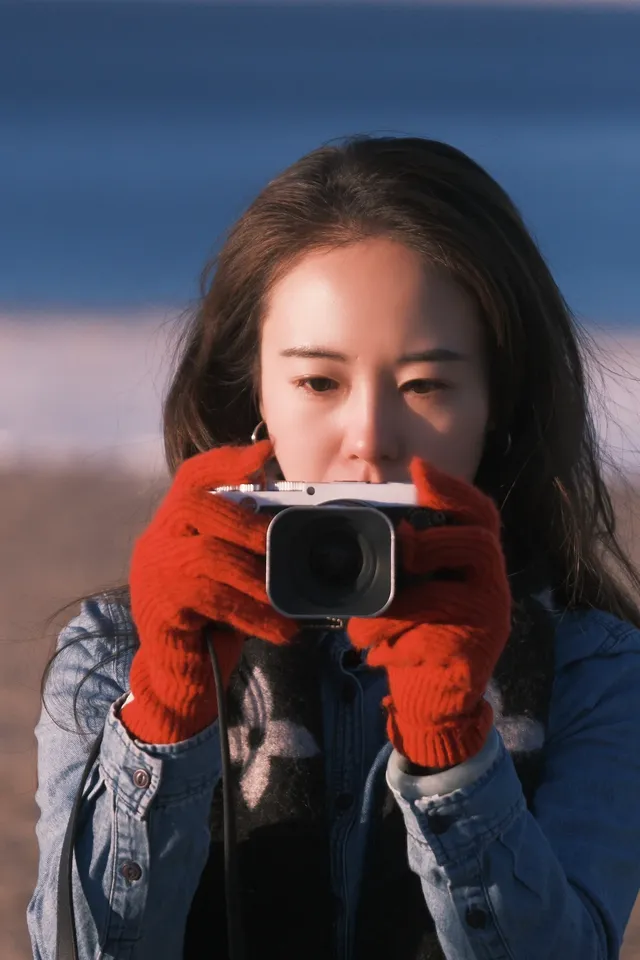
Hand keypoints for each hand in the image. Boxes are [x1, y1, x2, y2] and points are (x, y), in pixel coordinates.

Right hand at [122, 440, 297, 743]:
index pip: (192, 477)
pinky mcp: (160, 608)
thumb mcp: (232, 575)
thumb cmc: (213, 621)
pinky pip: (211, 600)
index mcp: (174, 525)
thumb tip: (299, 526)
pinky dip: (253, 613)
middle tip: (278, 541)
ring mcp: (153, 573)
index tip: (264, 453)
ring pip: (207, 555)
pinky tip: (282, 629)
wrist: (179, 679)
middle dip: (243, 520)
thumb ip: (248, 547)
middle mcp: (157, 541)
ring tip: (288, 597)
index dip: (226, 461)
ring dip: (256, 576)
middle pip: (194, 506)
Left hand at [347, 458, 510, 769]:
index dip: (453, 488)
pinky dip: (391, 644)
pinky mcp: (473, 652)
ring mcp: (489, 618)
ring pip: (444, 597)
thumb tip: (377, 526)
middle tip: (400, 554)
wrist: (437, 701)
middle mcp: (493, 584)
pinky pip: (428, 639)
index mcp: (477, 561)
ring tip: (361, 625)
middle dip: (430, 544)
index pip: (480, 513)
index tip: (420, 468)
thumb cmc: (419, 633)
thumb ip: (406, 559)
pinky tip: (376, 652)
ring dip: (392, 609)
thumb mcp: (414, 588)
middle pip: (477, 544)